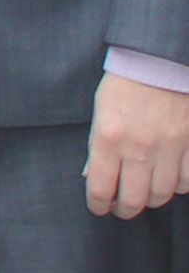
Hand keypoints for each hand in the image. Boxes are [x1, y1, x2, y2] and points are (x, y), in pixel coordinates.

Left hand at [85, 73, 188, 218]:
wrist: (159, 61)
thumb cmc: (124, 85)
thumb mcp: (100, 113)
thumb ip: (96, 147)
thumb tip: (92, 177)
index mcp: (108, 139)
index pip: (100, 189)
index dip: (98, 205)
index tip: (98, 208)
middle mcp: (138, 148)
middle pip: (133, 200)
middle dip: (124, 210)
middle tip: (121, 209)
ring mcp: (169, 148)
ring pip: (163, 195)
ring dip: (152, 200)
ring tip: (144, 195)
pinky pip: (187, 182)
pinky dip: (178, 186)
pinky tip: (169, 179)